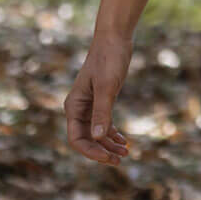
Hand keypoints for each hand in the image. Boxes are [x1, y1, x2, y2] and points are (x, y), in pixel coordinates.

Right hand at [65, 36, 132, 165]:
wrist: (114, 39)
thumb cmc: (108, 60)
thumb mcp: (107, 87)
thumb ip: (102, 112)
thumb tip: (97, 137)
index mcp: (74, 107)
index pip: (76, 139)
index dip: (91, 152)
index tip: (109, 158)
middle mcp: (78, 108)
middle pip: (86, 139)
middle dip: (101, 151)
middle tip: (120, 160)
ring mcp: (89, 105)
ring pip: (96, 132)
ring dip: (108, 144)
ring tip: (126, 153)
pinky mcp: (101, 100)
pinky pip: (103, 123)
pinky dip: (112, 133)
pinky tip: (123, 140)